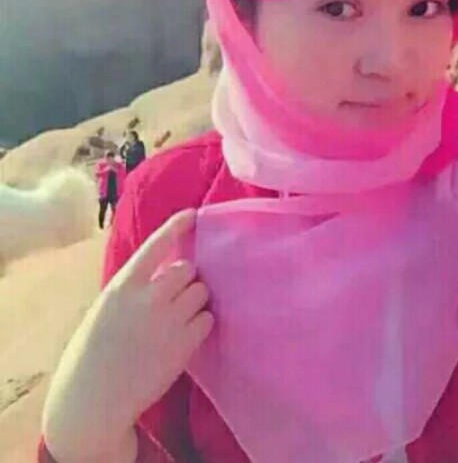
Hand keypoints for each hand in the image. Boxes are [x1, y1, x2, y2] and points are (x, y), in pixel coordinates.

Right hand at [42, 210, 212, 461]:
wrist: (94, 399)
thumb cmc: (96, 350)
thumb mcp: (108, 307)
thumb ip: (136, 286)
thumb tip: (166, 268)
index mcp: (123, 286)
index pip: (155, 246)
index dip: (176, 227)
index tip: (194, 214)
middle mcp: (148, 298)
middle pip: (188, 269)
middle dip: (186, 279)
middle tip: (175, 296)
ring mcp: (169, 321)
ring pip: (201, 292)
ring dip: (196, 299)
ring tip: (179, 317)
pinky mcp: (185, 345)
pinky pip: (208, 319)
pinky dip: (202, 323)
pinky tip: (185, 335)